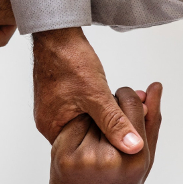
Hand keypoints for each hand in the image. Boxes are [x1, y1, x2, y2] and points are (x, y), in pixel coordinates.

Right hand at [33, 28, 144, 153]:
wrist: (56, 35)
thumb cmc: (70, 60)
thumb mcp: (97, 95)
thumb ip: (115, 122)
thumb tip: (133, 147)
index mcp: (52, 128)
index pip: (83, 149)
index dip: (106, 144)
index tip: (126, 137)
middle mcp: (48, 122)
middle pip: (84, 137)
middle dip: (108, 128)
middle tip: (131, 119)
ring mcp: (52, 110)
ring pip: (85, 122)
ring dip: (104, 115)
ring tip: (122, 107)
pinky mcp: (57, 98)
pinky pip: (80, 111)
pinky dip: (96, 107)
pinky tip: (108, 99)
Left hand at [48, 83, 162, 183]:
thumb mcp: (142, 164)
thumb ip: (151, 124)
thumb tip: (154, 86)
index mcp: (135, 158)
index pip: (132, 105)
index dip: (127, 97)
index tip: (124, 98)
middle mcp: (109, 156)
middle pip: (109, 108)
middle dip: (110, 107)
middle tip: (107, 121)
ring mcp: (83, 156)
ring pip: (89, 115)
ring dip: (93, 118)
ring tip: (95, 141)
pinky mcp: (61, 154)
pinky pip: (71, 126)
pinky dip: (76, 129)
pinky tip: (79, 146)